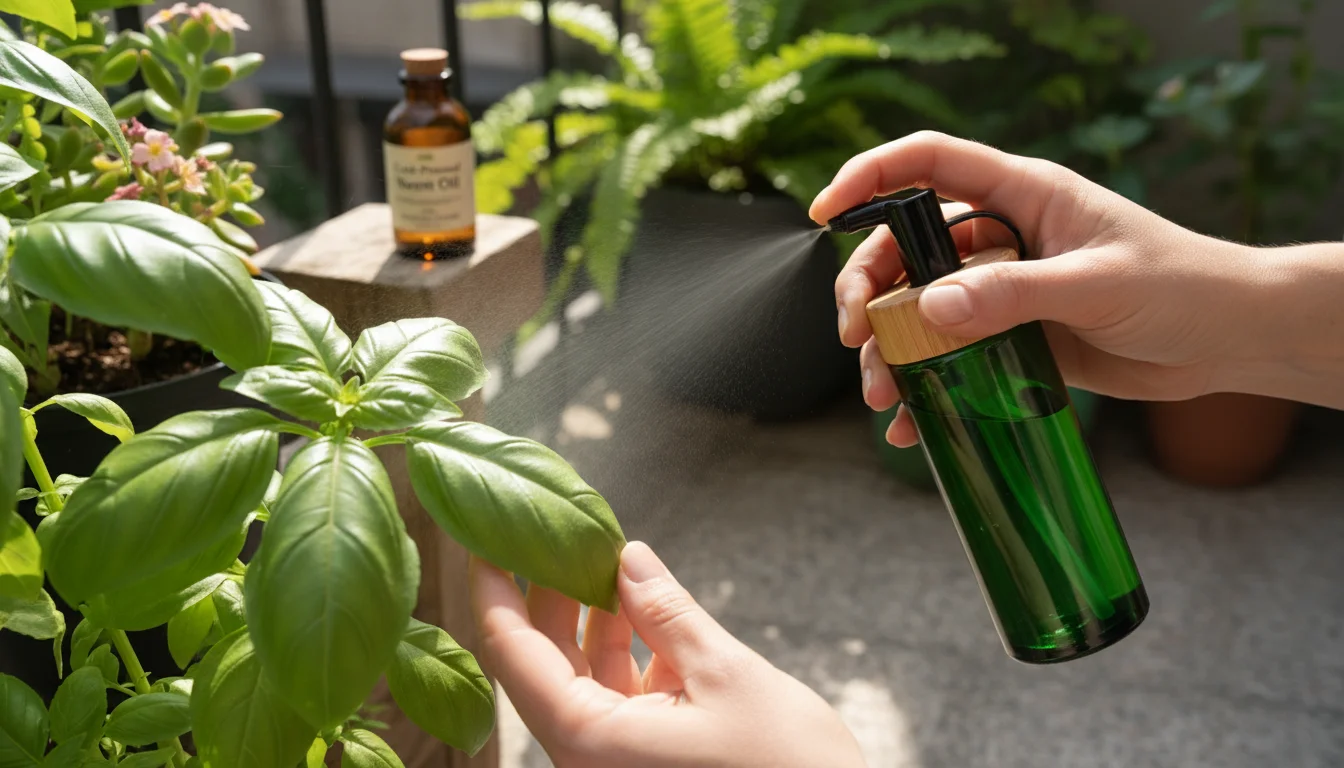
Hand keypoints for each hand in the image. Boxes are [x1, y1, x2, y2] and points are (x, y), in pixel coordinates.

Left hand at [469, 542, 866, 767]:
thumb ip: (669, 612)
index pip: (513, 653)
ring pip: (579, 676)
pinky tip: (641, 605)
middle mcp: (588, 757)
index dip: (494, 589)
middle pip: (541, 661)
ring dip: (588, 616)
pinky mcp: (644, 761)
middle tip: (551, 527)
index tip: (486, 534)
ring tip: (601, 555)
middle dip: (545, 592)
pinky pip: (615, 697)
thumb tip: (627, 557)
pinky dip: (625, 649)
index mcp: (590, 739)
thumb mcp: (726, 674)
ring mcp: (615, 763)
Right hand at [810, 131, 1307, 445]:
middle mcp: (1001, 236)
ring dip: (889, 350)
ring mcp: (1001, 288)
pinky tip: (909, 425)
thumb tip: (928, 311)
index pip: (927, 164)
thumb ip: (1013, 294)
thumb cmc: (1181, 288)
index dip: (869, 178)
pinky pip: (948, 358)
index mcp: (1021, 195)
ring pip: (917, 309)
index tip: (825, 214)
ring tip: (883, 395)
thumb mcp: (1096, 285)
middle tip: (857, 337)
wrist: (1228, 341)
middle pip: (904, 247)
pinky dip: (924, 390)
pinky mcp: (1010, 338)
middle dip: (868, 290)